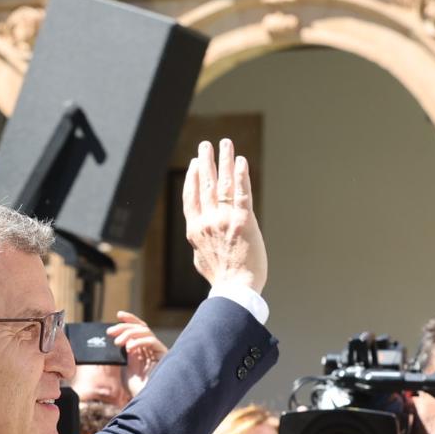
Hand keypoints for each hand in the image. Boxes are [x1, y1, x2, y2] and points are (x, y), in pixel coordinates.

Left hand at [107, 311, 165, 397]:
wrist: (148, 402)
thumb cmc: (137, 389)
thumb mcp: (126, 368)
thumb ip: (124, 354)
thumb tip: (116, 339)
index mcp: (144, 350)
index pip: (138, 329)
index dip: (130, 320)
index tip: (118, 315)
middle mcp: (152, 348)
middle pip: (140, 328)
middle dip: (124, 327)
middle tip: (110, 332)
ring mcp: (158, 351)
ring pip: (145, 331)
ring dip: (129, 334)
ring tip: (117, 342)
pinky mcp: (164, 355)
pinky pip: (151, 341)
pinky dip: (139, 341)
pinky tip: (129, 348)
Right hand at [182, 138, 266, 295]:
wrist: (235, 289)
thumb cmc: (221, 278)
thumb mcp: (201, 259)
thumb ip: (200, 243)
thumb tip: (199, 239)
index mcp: (195, 230)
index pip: (191, 198)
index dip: (193, 178)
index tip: (195, 164)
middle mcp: (207, 221)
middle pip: (206, 185)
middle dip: (206, 162)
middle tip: (206, 145)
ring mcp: (224, 220)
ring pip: (223, 184)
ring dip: (223, 160)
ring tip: (224, 144)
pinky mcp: (243, 220)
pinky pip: (241, 193)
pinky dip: (241, 175)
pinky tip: (241, 161)